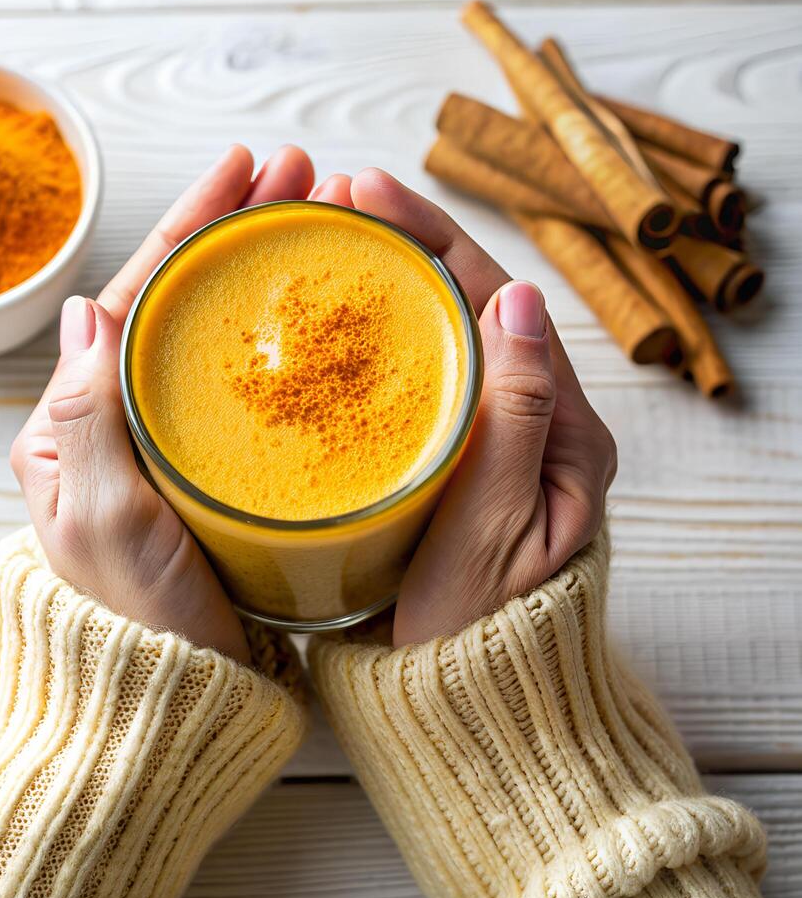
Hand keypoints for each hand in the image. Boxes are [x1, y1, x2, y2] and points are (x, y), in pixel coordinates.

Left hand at [10, 145, 316, 662]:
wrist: (178, 702)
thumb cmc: (143, 624)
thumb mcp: (109, 523)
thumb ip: (92, 418)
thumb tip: (84, 311)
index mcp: (73, 428)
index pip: (129, 300)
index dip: (185, 231)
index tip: (241, 172)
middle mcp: (115, 425)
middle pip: (174, 304)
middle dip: (231, 233)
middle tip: (300, 179)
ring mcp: (166, 445)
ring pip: (209, 336)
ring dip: (255, 272)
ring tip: (312, 217)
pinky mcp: (210, 471)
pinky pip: (236, 386)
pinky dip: (272, 339)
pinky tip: (310, 310)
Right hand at [308, 169, 616, 646]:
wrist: (457, 700)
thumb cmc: (476, 634)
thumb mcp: (496, 535)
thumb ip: (515, 422)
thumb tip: (519, 301)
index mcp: (565, 437)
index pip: (505, 311)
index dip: (439, 245)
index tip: (372, 196)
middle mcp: (534, 426)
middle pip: (473, 309)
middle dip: (410, 246)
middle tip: (339, 198)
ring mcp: (489, 440)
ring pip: (442, 339)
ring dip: (392, 283)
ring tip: (332, 235)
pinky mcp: (448, 460)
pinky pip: (419, 382)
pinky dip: (379, 341)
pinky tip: (336, 316)